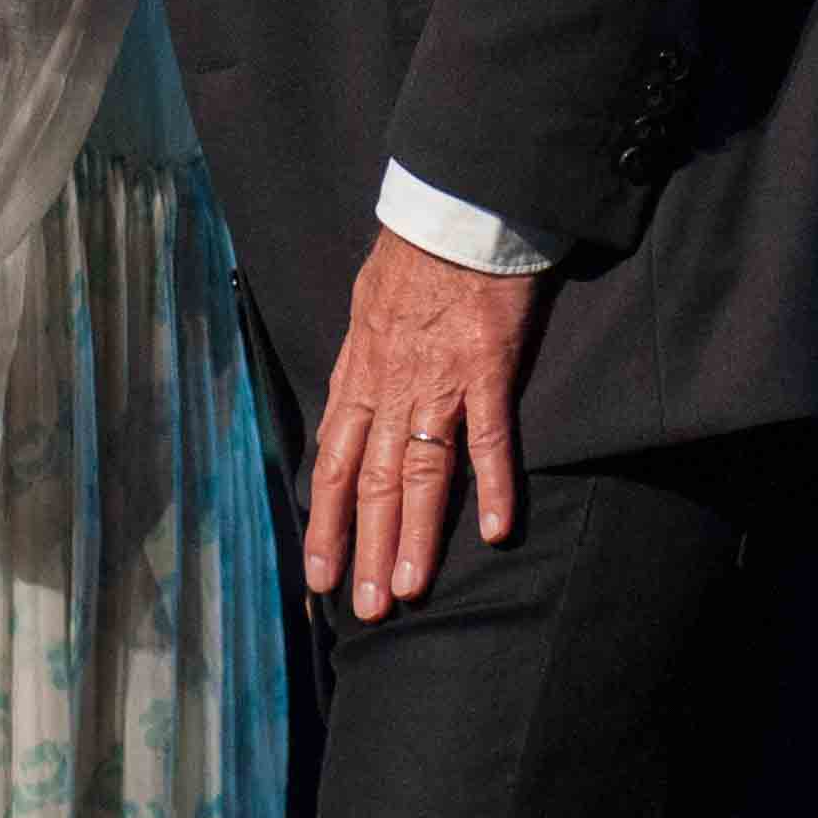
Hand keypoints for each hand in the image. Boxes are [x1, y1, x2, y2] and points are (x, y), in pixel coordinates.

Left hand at [304, 227, 546, 623]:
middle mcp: (390, 386)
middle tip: (366, 609)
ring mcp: (439, 379)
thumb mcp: (364, 310)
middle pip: (373, 482)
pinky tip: (498, 529)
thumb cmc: (411, 255)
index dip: (326, 524)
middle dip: (366, 549)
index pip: (332, 464)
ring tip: (410, 590)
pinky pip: (490, 435)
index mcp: (358, 375)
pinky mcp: (488, 365)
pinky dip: (494, 483)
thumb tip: (346, 411)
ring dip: (416, 535)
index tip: (320, 576)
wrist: (453, 208)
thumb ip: (358, 367)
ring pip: (421, 471)